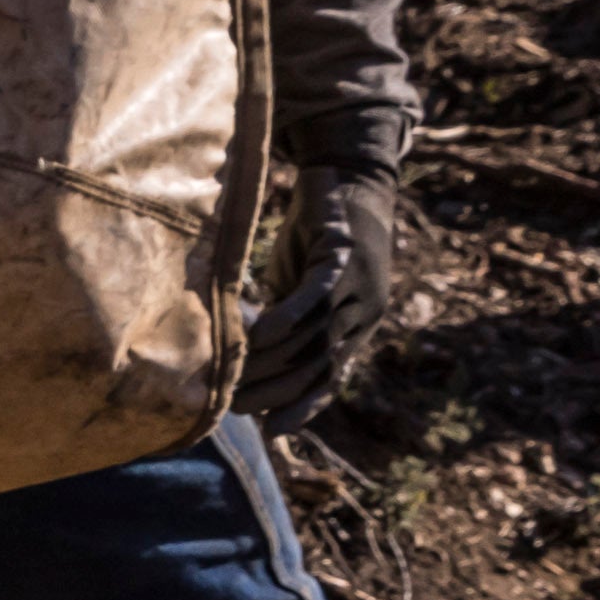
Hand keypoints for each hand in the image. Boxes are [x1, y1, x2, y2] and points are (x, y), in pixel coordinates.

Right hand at [235, 173, 406, 432]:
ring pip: (314, 338)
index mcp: (360, 323)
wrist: (348, 170)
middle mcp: (366, 310)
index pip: (332, 377)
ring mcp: (358, 285)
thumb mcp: (304, 286)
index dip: (304, 407)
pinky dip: (285, 321)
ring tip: (233, 375)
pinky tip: (256, 337)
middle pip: (321, 366)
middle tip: (236, 404)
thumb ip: (289, 321)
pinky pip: (315, 299)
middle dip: (278, 392)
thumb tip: (250, 357)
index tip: (271, 429)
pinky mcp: (341, 256)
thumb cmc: (318, 233)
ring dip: (272, 362)